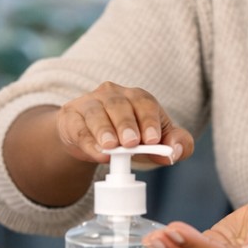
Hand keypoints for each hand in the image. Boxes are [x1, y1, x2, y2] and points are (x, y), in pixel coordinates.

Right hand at [55, 82, 193, 165]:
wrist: (89, 142)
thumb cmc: (127, 139)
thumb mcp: (153, 142)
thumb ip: (174, 143)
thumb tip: (177, 151)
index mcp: (137, 98)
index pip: (145, 103)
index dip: (150, 121)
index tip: (152, 140)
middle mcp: (112, 95)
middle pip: (119, 105)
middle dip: (126, 124)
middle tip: (131, 143)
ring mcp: (89, 105)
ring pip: (96, 113)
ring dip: (104, 130)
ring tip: (111, 147)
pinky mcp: (71, 118)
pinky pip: (79, 128)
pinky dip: (88, 142)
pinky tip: (97, 152)